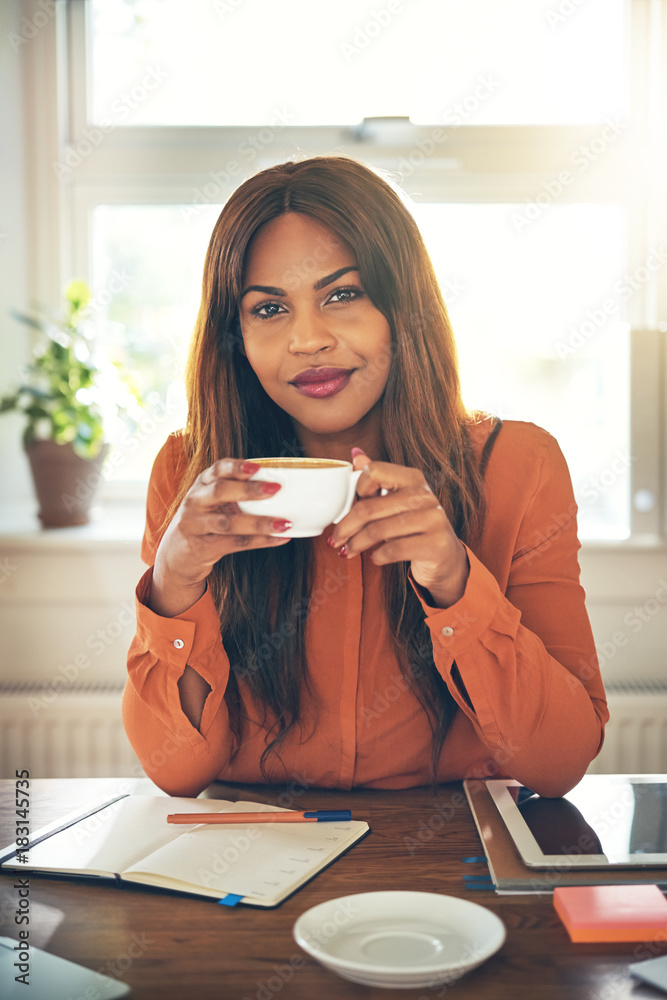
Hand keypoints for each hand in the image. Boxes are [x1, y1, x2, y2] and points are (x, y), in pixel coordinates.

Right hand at [150, 459, 291, 616]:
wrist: (176, 556)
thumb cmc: (204, 523)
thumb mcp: (212, 502)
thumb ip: (235, 492)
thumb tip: (279, 488)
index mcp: (201, 485)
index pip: (217, 469)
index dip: (237, 466)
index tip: (258, 467)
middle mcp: (195, 501)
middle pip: (219, 492)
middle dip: (248, 490)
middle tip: (275, 489)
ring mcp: (195, 525)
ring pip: (228, 522)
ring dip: (259, 522)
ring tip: (284, 523)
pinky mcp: (201, 548)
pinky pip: (234, 544)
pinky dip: (259, 541)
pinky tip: (278, 539)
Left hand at [327, 448, 469, 607]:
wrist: (445, 554)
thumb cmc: (413, 525)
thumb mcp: (396, 500)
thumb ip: (377, 478)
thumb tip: (356, 455)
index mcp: (413, 477)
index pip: (374, 471)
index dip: (357, 489)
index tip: (351, 504)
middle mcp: (425, 495)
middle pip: (369, 507)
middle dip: (345, 527)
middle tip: (334, 539)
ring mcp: (433, 519)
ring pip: (378, 531)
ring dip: (357, 544)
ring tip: (348, 550)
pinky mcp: (435, 544)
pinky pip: (393, 550)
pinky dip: (377, 556)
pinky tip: (374, 557)